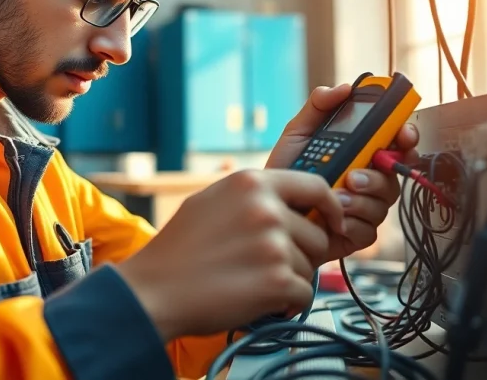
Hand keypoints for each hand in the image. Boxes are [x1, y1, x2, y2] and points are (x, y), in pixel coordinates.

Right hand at [114, 170, 345, 340]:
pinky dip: (286, 304)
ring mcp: (274, 245)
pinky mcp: (278, 281)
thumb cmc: (179, 250)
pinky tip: (255, 299)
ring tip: (249, 281)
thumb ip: (253, 196)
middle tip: (264, 266)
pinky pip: (305, 294)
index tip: (332, 223)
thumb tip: (294, 204)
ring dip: (288, 280)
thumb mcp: (212, 201)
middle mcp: (266, 208)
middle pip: (316, 234)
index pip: (315, 187)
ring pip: (311, 267)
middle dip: (300, 254)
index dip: (330, 208)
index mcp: (250, 182)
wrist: (154, 291)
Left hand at [266, 84, 419, 261]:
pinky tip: (333, 219)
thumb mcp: (298, 133)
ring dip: (361, 199)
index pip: (396, 141)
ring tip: (335, 196)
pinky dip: (352, 221)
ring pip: (384, 201)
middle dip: (381, 173)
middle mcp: (369, 178)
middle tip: (354, 175)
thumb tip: (344, 88)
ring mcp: (366, 206)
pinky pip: (369, 228)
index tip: (403, 134)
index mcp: (361, 152)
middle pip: (396, 172)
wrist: (269, 208)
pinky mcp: (358, 232)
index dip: (406, 136)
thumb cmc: (286, 170)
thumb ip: (318, 108)